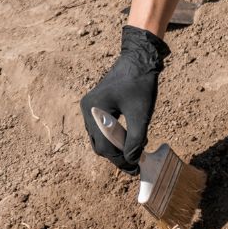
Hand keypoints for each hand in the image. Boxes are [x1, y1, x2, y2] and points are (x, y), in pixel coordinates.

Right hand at [80, 26, 168, 173]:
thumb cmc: (140, 84)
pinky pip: (102, 129)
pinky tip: (129, 137)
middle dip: (116, 156)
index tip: (136, 169)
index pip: (104, 147)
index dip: (121, 161)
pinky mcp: (97, 105)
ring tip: (134, 151)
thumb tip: (132, 160)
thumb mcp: (140, 114)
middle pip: (98, 145)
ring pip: (99, 139)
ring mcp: (90, 107)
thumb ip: (135, 139)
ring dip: (115, 148)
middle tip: (135, 163)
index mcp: (93, 110)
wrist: (139, 59)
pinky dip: (114, 137)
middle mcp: (87, 110)